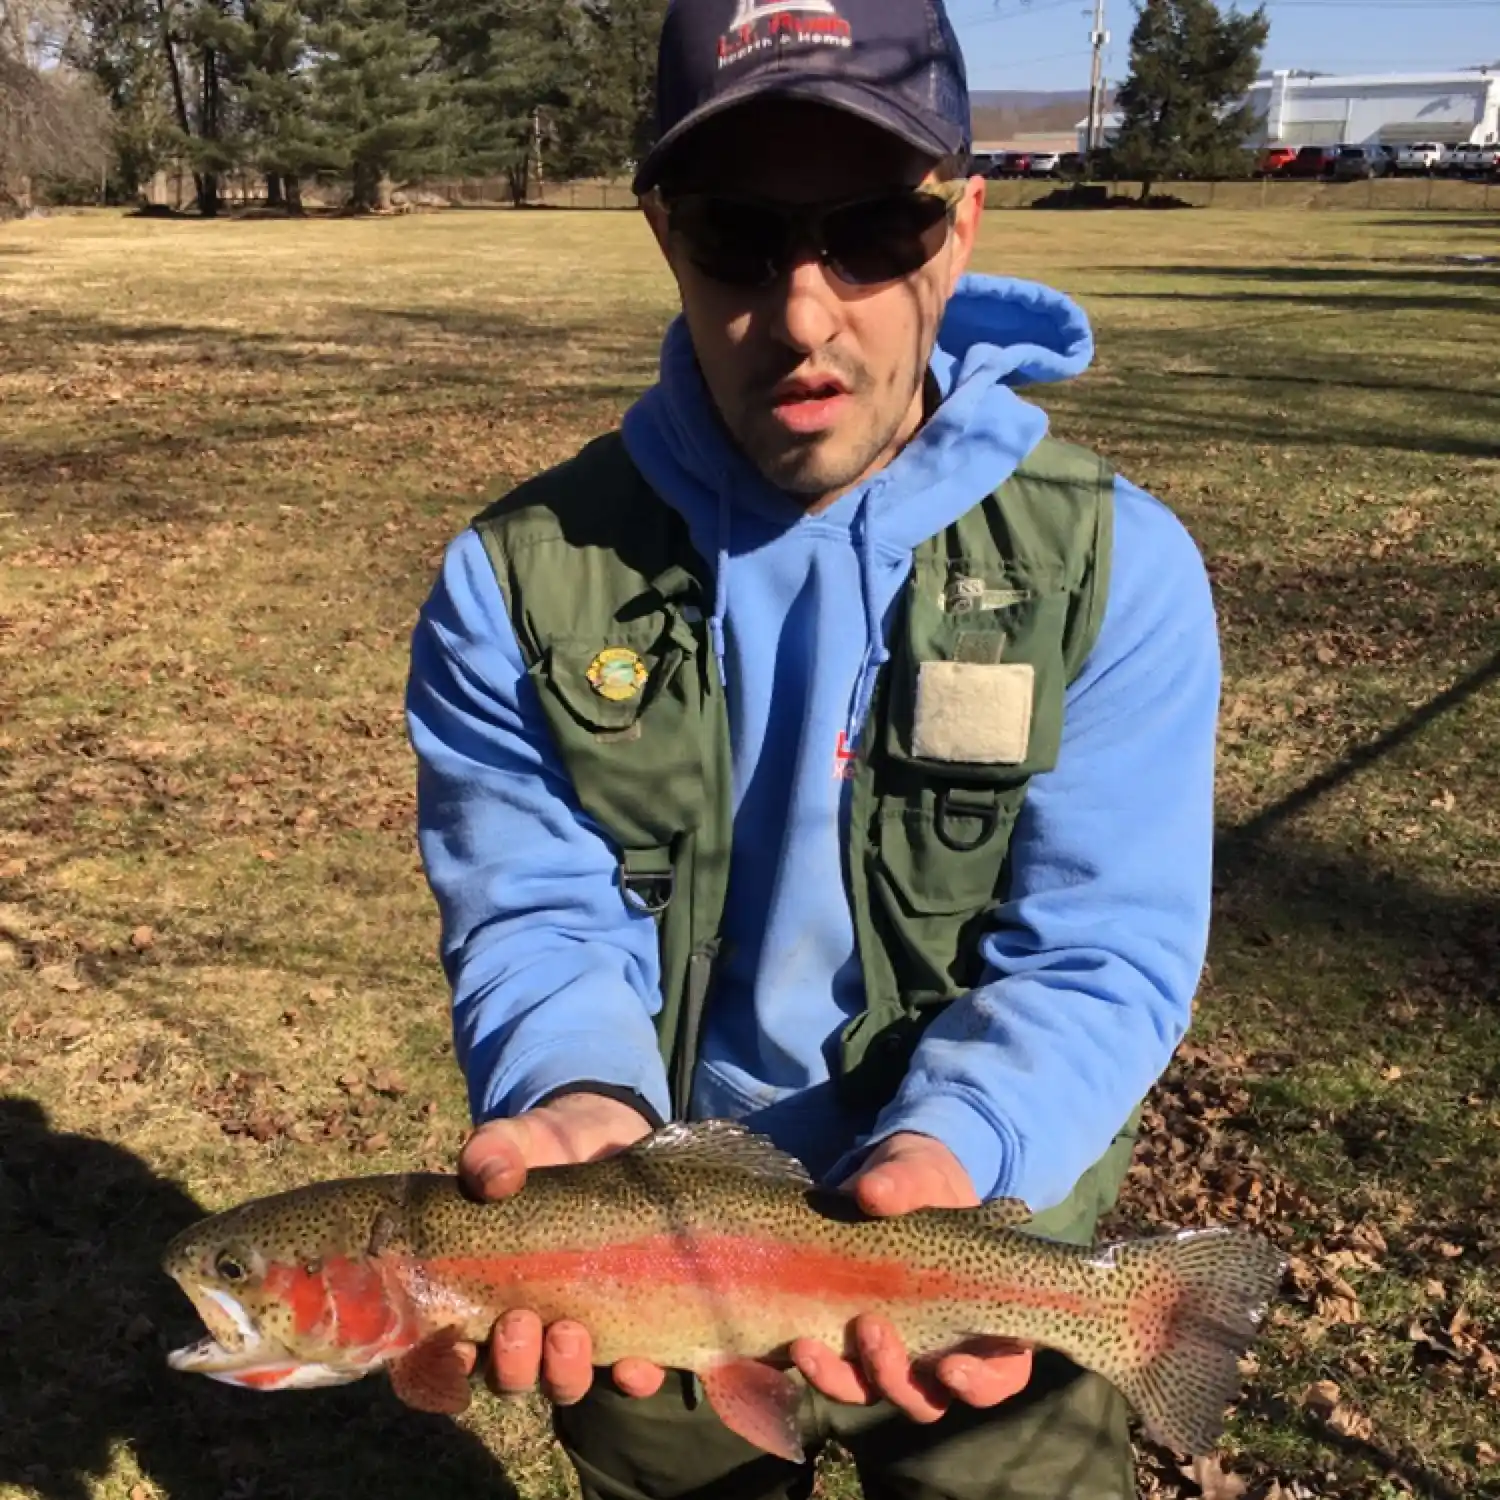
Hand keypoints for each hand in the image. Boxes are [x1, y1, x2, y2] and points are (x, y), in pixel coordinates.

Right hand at [457, 1092, 666, 1404]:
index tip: (459, 1341)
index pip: (451, 1349)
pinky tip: (636, 1366)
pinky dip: (633, 1377)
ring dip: (564, 1372)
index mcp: (483, 1288)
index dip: (448, 1362)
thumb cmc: (546, 1146)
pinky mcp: (630, 1320)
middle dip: (513, 1362)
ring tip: (570, 1333)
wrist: (610, 1135)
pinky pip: (631, 1371)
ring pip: (563, 1381)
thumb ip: (492, 1152)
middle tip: (521, 1322)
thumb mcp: (517, 1139)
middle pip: (509, 1374)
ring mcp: (579, 1325)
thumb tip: (493, 1180)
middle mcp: (527, 1321)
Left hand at [789, 1132, 1034, 1421]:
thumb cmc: (922, 1182)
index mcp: (984, 1318)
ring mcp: (893, 1350)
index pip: (1001, 1374)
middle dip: (896, 1376)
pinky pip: (836, 1373)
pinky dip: (818, 1368)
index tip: (951, 1367)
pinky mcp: (849, 1343)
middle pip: (929, 1399)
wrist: (878, 1181)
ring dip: (844, 1380)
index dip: (982, 1383)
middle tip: (870, 1326)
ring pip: (876, 1393)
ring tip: (812, 1345)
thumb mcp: (919, 1173)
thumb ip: (904, 1182)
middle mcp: (940, 1348)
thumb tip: (872, 1193)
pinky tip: (797, 1344)